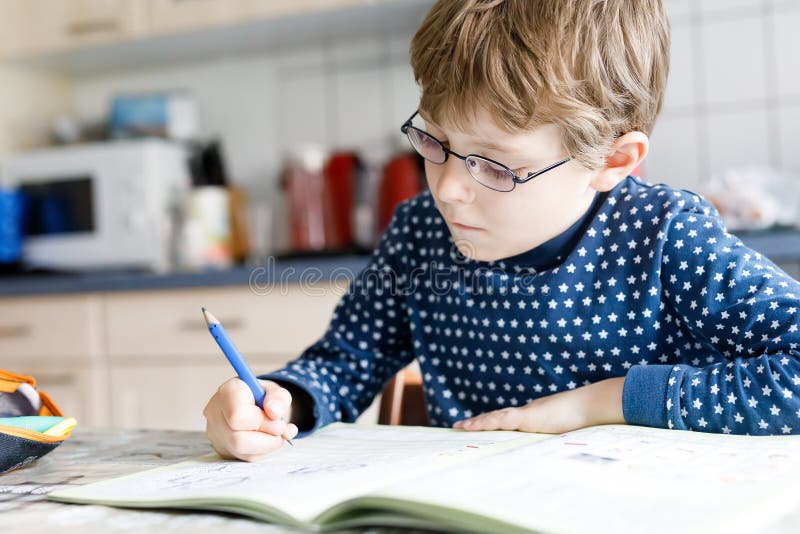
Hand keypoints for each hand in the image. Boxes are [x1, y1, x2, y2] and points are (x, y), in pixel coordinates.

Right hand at [203, 378, 298, 460]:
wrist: (251, 404)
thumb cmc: (262, 396)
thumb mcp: (276, 390)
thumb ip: (279, 398)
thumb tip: (275, 412)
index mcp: (228, 392)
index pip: (237, 415)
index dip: (262, 422)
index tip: (277, 418)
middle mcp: (215, 413)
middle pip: (238, 439)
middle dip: (267, 437)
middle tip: (282, 429)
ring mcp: (216, 433)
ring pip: (241, 451)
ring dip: (267, 446)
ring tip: (278, 434)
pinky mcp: (223, 448)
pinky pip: (244, 457)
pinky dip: (262, 451)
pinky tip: (268, 439)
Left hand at [453, 377, 625, 433]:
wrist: (592, 405)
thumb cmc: (584, 418)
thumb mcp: (567, 432)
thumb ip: (558, 435)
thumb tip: (559, 452)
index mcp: (535, 416)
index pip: (509, 420)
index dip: (492, 422)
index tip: (479, 426)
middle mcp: (528, 412)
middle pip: (498, 417)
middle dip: (479, 423)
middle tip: (459, 426)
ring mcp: (528, 414)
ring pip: (496, 418)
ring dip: (478, 423)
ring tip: (460, 427)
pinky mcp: (528, 417)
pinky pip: (503, 420)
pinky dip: (487, 423)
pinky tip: (473, 426)